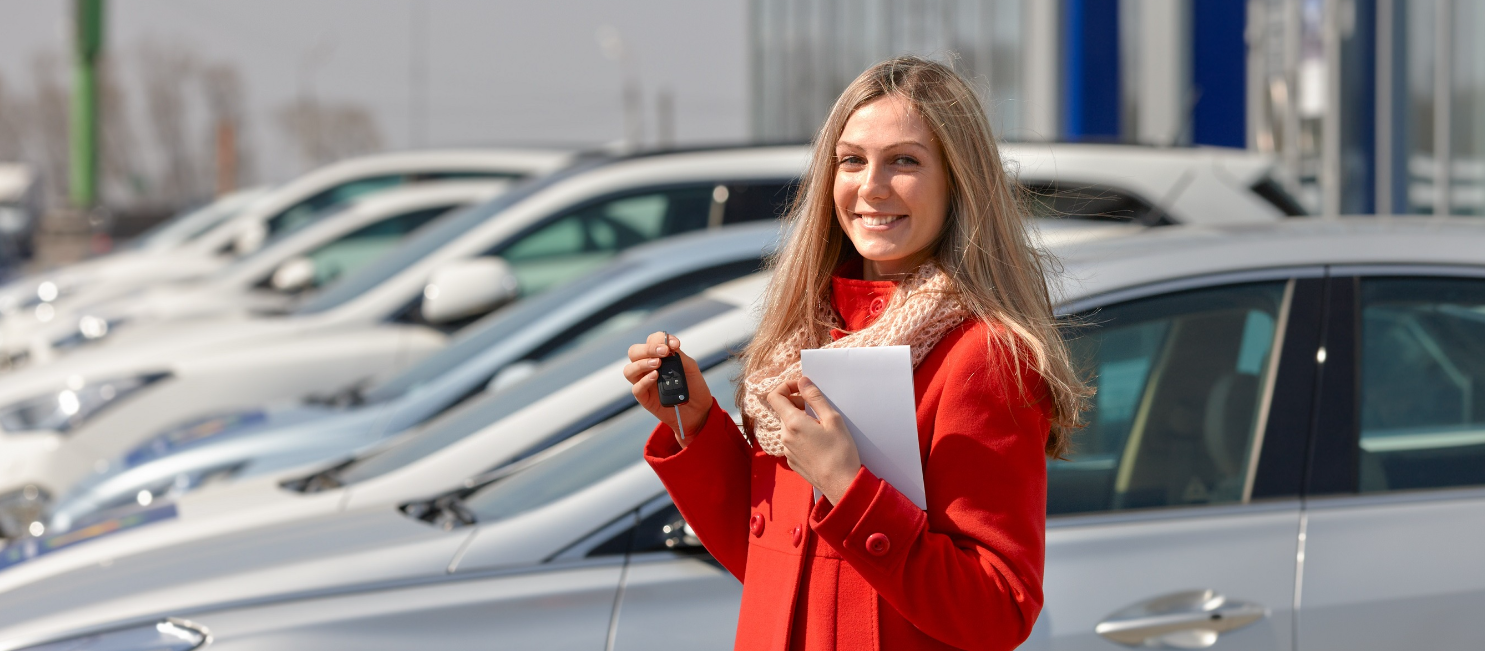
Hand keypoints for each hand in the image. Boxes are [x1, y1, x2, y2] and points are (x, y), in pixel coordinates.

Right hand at [623, 331, 713, 446]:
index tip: (675, 344)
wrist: (699, 410)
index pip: (651, 341)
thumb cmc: (693, 386)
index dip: (660, 339)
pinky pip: (636, 388)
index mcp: (658, 356)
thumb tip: (669, 345)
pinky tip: (656, 376)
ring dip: (642, 363)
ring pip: (629, 369)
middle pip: (634, 352)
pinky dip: (644, 380)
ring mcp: (644, 382)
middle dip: (648, 349)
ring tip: (657, 363)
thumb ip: (679, 356)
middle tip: (663, 352)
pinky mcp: (644, 398)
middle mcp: (647, 367)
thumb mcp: (690, 368)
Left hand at [765, 377, 861, 503]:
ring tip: (821, 427)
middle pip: (783, 411)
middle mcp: (785, 436)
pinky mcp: (792, 461)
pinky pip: (792, 441)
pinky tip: (818, 442)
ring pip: (788, 426)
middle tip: (817, 408)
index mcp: (792, 423)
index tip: (802, 388)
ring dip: (800, 420)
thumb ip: (815, 397)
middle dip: (797, 404)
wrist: (841, 484)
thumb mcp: (832, 419)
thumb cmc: (840, 451)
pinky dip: (801, 435)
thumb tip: (802, 381)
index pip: (775, 396)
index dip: (786, 386)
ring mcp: (787, 450)